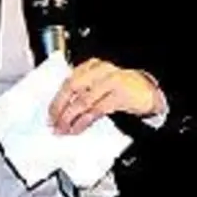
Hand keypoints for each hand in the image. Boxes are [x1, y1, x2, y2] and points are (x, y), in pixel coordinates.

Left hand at [49, 58, 164, 134]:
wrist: (147, 91)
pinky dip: (83, 121)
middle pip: (72, 88)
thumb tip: (60, 110)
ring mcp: (110, 82)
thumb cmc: (120, 88)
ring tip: (63, 129)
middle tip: (54, 123)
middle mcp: (99, 71)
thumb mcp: (99, 85)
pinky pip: (96, 110)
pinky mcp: (119, 95)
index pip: (68, 81)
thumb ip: (83, 91)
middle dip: (60, 107)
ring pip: (83, 101)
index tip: (49, 113)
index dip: (56, 99)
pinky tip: (77, 128)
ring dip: (70, 118)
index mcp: (91, 66)